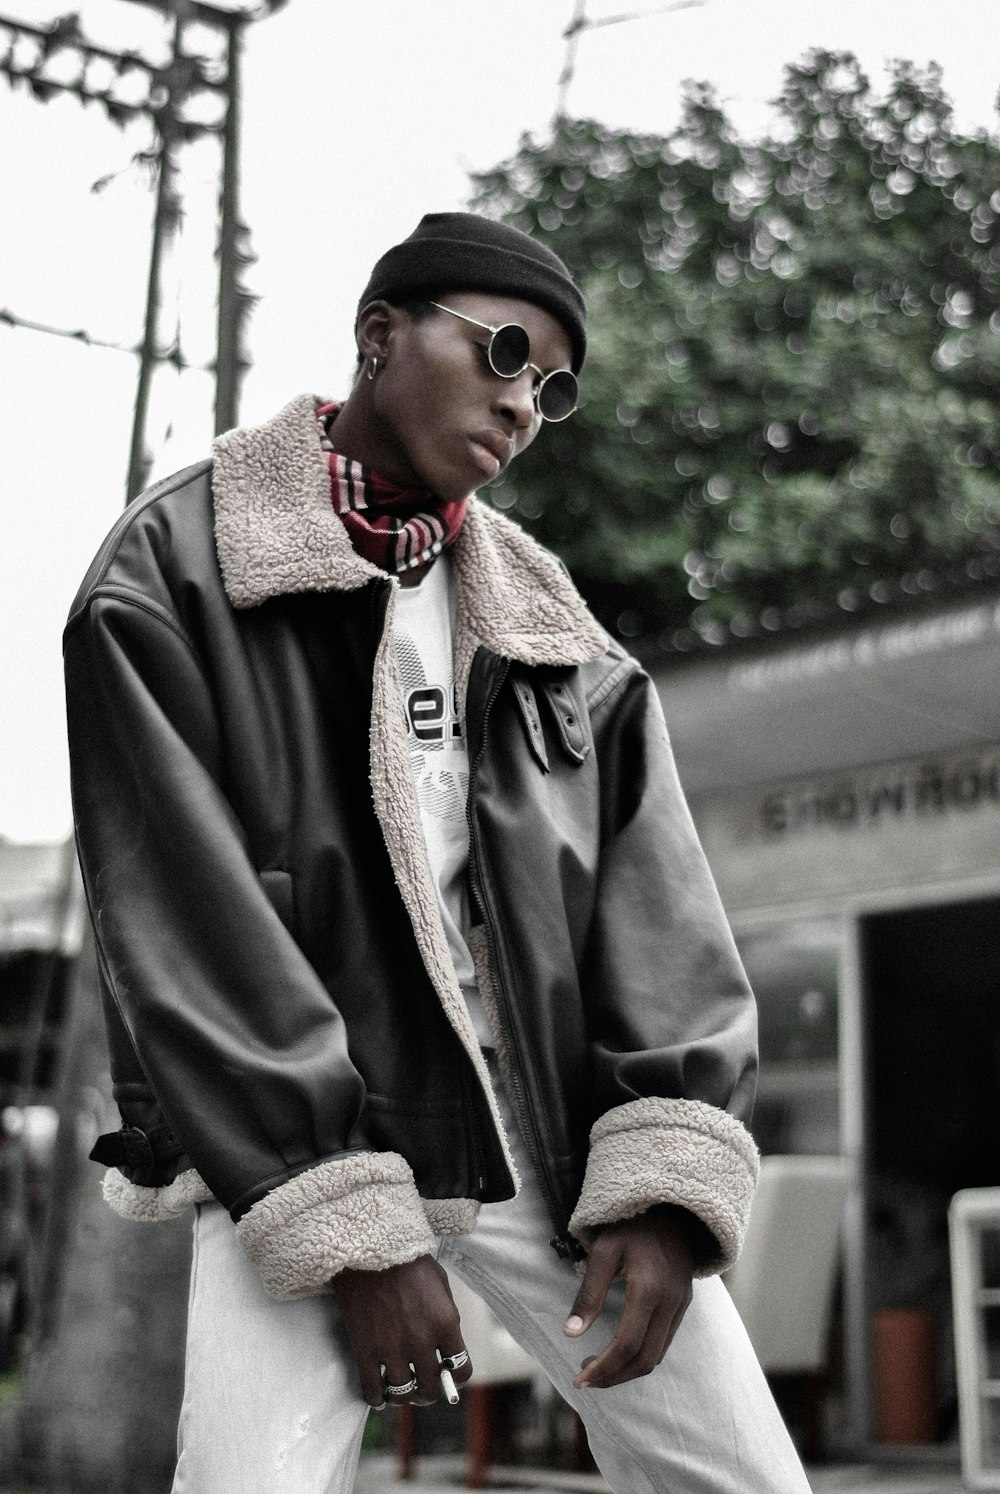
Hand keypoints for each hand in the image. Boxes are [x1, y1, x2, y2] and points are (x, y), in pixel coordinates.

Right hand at [333, 1254, 472, 1408]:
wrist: (369, 1249)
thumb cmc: (407, 1261)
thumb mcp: (440, 1283)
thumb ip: (446, 1316)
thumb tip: (446, 1345)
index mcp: (445, 1323)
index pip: (462, 1370)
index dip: (457, 1376)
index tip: (449, 1375)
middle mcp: (422, 1342)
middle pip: (431, 1388)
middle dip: (430, 1392)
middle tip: (423, 1389)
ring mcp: (392, 1350)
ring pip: (403, 1394)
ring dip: (404, 1397)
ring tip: (401, 1391)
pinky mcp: (365, 1351)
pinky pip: (373, 1391)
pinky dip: (377, 1399)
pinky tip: (380, 1397)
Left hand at [564, 1205, 703, 1389]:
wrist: (671, 1209)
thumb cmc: (632, 1226)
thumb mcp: (603, 1250)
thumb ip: (588, 1293)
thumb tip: (570, 1332)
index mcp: (649, 1289)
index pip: (627, 1344)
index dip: (603, 1368)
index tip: (580, 1378)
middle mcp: (670, 1302)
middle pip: (645, 1359)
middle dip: (614, 1377)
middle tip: (586, 1379)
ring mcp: (680, 1305)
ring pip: (657, 1356)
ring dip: (627, 1370)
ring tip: (598, 1369)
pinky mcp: (683, 1305)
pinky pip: (664, 1343)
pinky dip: (642, 1356)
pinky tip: (620, 1352)